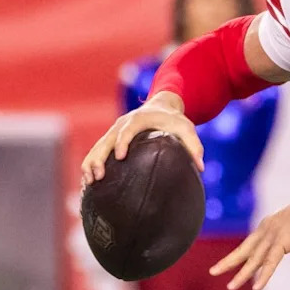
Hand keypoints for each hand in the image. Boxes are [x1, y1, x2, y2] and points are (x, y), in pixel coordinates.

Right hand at [80, 91, 203, 184]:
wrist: (162, 105)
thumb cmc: (174, 119)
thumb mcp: (187, 128)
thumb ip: (194, 145)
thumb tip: (200, 167)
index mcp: (138, 120)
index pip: (126, 130)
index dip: (121, 143)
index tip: (119, 157)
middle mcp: (122, 124)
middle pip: (105, 141)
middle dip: (98, 158)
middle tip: (98, 178)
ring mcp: (114, 131)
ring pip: (96, 147)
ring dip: (90, 164)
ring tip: (89, 184)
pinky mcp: (111, 139)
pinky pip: (96, 152)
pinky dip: (90, 165)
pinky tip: (89, 184)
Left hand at [209, 197, 289, 289]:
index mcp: (267, 226)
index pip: (249, 244)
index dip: (239, 255)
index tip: (228, 264)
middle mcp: (265, 230)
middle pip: (244, 250)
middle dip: (228, 262)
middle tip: (213, 271)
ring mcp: (272, 236)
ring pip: (254, 259)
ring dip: (242, 275)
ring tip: (231, 286)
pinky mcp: (282, 242)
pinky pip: (270, 262)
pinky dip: (263, 275)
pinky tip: (256, 287)